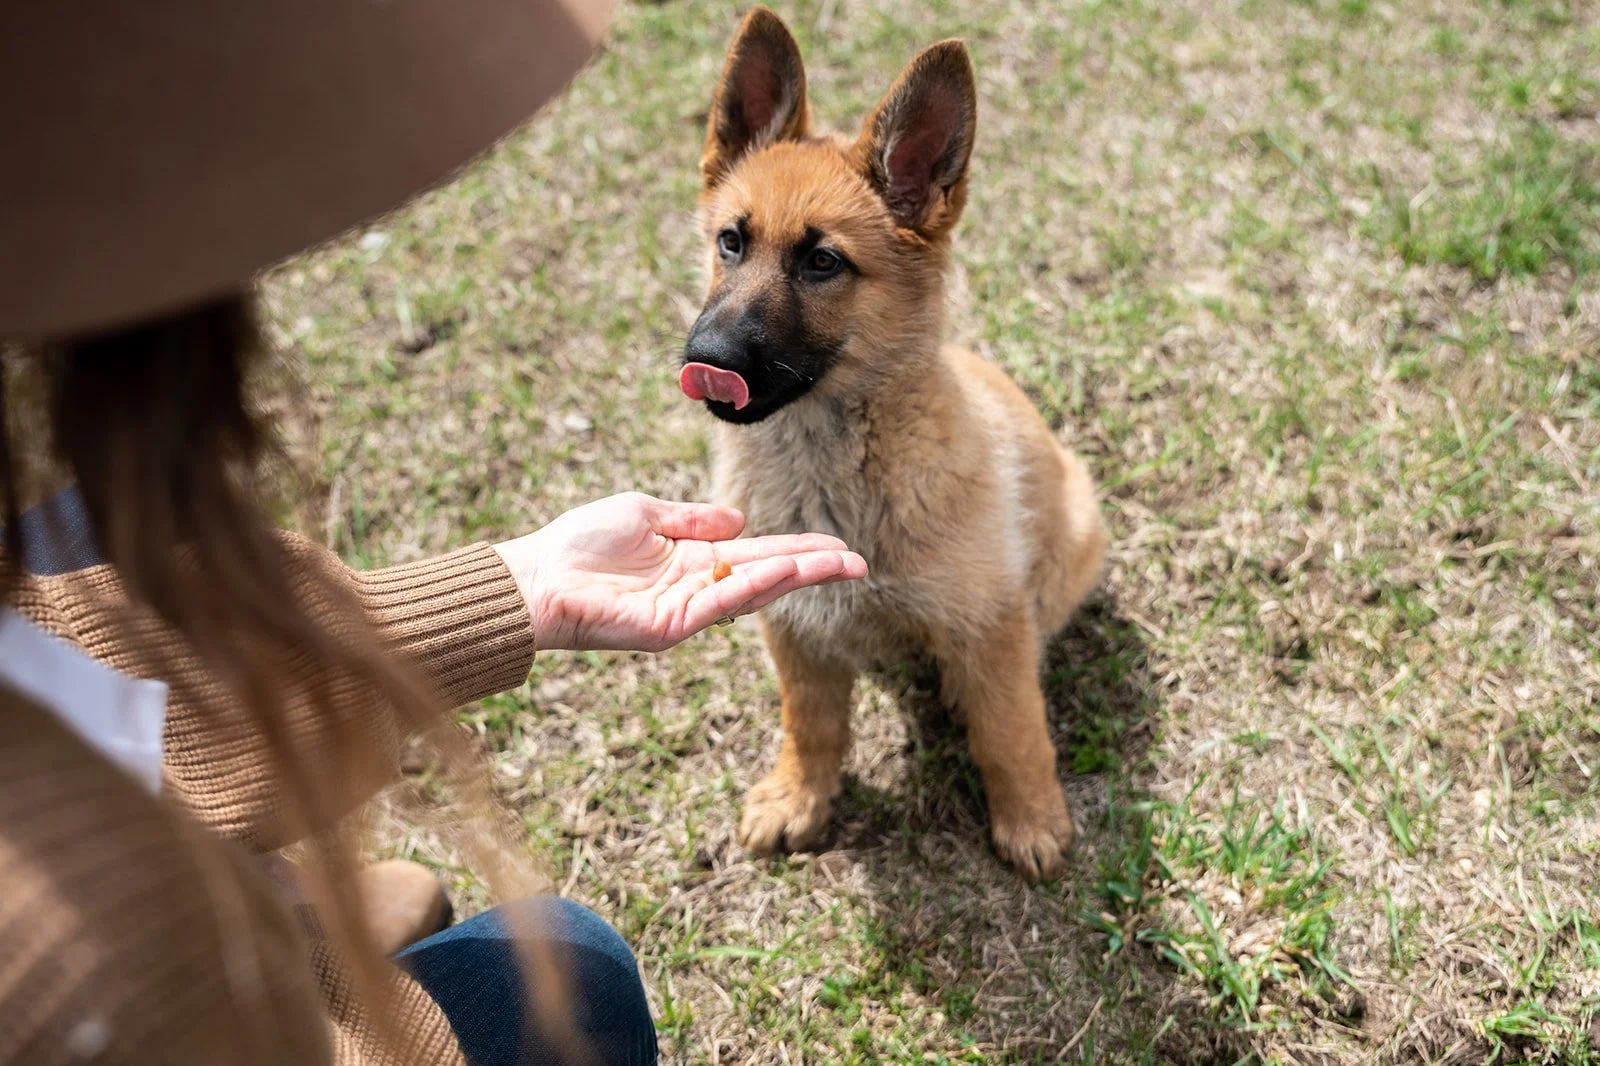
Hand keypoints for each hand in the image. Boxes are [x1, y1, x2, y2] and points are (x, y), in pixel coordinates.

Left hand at [492, 492, 866, 652]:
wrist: (537, 579)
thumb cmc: (581, 545)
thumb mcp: (644, 513)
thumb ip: (691, 518)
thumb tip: (740, 520)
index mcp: (693, 559)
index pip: (757, 554)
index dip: (797, 549)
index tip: (837, 545)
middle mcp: (697, 587)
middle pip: (767, 575)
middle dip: (813, 568)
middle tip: (859, 563)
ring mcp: (686, 611)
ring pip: (753, 591)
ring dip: (795, 576)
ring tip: (837, 565)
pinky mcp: (669, 628)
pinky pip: (720, 604)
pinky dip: (754, 588)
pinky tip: (783, 571)